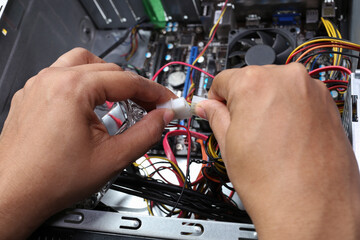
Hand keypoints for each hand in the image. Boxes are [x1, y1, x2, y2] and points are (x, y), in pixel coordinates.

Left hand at [0, 48, 174, 238]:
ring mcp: (38, 85)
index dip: (153, 91)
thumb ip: (146, 133)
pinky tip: (91, 104)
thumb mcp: (112, 158)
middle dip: (134, 87)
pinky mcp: (32, 95)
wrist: (14, 194)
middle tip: (150, 106)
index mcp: (72, 89)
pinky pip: (64, 75)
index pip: (127, 80)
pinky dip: (85, 83)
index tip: (166, 101)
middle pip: (108, 68)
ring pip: (84, 64)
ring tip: (121, 98)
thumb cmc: (50, 179)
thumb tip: (163, 117)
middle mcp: (52, 79)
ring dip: (108, 78)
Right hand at [195, 63, 359, 239]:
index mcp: (255, 82)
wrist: (311, 208)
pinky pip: (299, 99)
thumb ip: (216, 117)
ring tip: (266, 137)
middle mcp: (287, 78)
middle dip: (243, 101)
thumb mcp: (229, 144)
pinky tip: (284, 137)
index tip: (217, 108)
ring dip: (268, 106)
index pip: (224, 79)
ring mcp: (312, 91)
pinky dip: (289, 112)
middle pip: (253, 80)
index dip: (216, 97)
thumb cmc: (273, 182)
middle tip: (242, 128)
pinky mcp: (328, 105)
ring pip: (277, 89)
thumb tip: (208, 107)